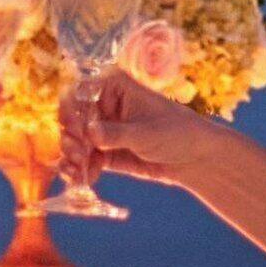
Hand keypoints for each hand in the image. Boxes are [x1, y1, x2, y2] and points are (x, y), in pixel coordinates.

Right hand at [58, 64, 206, 191]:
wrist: (194, 158)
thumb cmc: (177, 133)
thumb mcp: (146, 133)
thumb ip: (115, 134)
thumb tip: (89, 133)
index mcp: (113, 86)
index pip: (80, 92)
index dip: (71, 110)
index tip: (77, 130)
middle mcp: (103, 105)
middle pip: (71, 118)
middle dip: (70, 137)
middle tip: (78, 155)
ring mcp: (101, 129)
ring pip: (74, 140)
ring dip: (71, 155)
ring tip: (79, 169)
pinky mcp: (104, 152)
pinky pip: (83, 159)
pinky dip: (79, 169)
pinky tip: (82, 179)